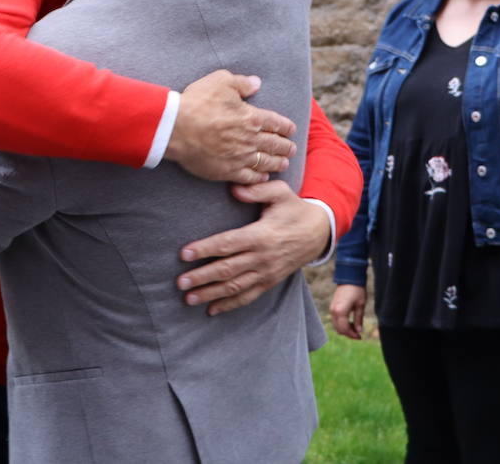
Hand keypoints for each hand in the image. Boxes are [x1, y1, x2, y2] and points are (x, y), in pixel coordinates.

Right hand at [164, 70, 296, 184]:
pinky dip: (260, 177)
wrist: (176, 128)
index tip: (291, 129)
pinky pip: (249, 177)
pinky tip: (264, 177)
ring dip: (278, 163)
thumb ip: (241, 83)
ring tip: (284, 164)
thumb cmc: (197, 103)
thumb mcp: (221, 81)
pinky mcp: (227, 171)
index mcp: (251, 117)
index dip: (286, 127)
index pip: (276, 123)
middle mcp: (250, 139)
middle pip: (275, 144)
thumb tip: (256, 83)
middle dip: (286, 147)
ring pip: (266, 162)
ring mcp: (240, 157)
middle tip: (292, 149)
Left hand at [176, 180, 327, 314]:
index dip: (205, 249)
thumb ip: (257, 190)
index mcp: (261, 235)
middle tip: (180, 282)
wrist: (319, 232)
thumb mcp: (281, 192)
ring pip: (234, 287)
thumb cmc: (294, 209)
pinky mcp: (270, 282)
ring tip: (188, 298)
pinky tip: (211, 310)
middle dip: (201, 277)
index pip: (228, 244)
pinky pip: (248, 297)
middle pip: (227, 270)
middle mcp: (262, 257)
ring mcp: (266, 272)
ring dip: (210, 294)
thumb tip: (234, 189)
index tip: (184, 253)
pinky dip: (229, 305)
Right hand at [330, 284, 366, 339]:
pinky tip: (350, 322)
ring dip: (345, 329)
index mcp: (340, 311)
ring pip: (336, 325)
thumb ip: (358, 319)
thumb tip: (358, 331)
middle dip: (348, 333)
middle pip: (339, 329)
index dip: (352, 335)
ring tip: (355, 328)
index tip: (360, 337)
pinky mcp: (332, 307)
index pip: (344, 329)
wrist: (349, 277)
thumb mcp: (360, 305)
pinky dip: (342, 324)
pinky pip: (335, 320)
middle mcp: (334, 311)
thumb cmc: (357, 290)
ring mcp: (332, 309)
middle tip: (358, 334)